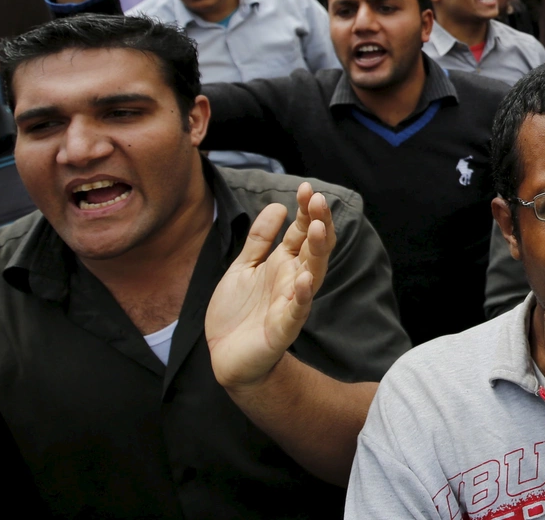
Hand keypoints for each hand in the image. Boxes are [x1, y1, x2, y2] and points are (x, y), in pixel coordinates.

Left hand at [206, 183, 334, 391]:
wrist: (226, 356)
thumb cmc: (238, 312)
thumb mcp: (244, 267)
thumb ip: (260, 239)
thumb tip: (278, 205)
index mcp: (283, 264)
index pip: (301, 232)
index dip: (305, 211)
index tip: (306, 188)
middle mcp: (292, 280)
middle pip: (313, 248)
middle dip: (318, 223)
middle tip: (318, 200)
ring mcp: (290, 303)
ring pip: (311, 274)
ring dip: (317, 251)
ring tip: (317, 228)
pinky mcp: (282, 328)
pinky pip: (296, 311)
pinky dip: (301, 296)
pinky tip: (303, 279)